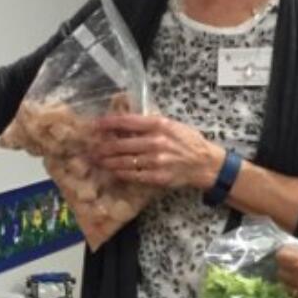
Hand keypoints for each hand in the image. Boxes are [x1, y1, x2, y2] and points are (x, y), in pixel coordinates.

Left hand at [93, 111, 221, 190]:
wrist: (205, 163)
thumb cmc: (188, 142)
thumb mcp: (172, 125)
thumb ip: (150, 123)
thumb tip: (126, 121)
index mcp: (159, 125)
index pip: (127, 121)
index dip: (108, 123)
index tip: (95, 125)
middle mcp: (156, 142)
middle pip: (121, 143)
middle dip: (103, 146)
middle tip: (91, 148)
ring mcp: (156, 161)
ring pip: (124, 161)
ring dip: (108, 161)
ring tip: (98, 160)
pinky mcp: (157, 176)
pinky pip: (133, 175)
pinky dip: (121, 173)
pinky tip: (113, 171)